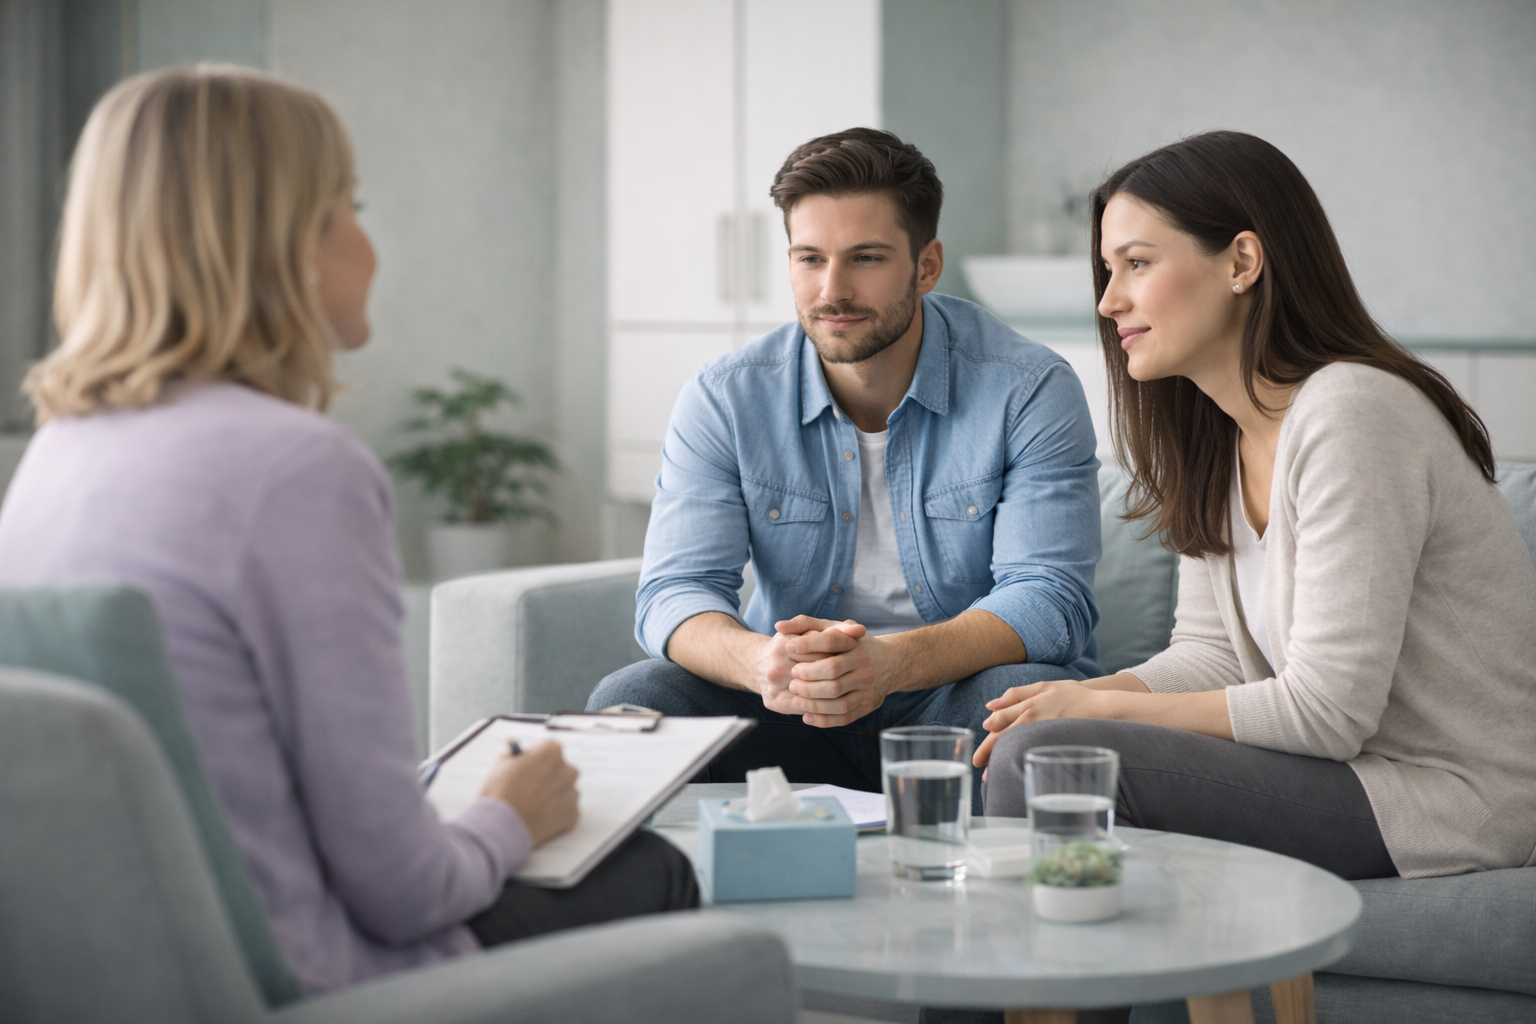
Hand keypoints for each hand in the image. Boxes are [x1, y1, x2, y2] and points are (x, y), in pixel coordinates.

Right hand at [479, 741, 579, 845]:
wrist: (500, 827)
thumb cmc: (499, 794)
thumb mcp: (500, 765)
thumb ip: (514, 757)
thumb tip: (519, 757)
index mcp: (551, 752)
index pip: (549, 750)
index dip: (536, 759)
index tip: (529, 768)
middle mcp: (567, 770)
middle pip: (560, 770)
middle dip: (548, 777)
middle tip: (530, 789)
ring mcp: (572, 794)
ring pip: (565, 791)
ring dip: (553, 796)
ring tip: (532, 806)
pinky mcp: (573, 815)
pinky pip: (566, 810)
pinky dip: (555, 814)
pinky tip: (538, 818)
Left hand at [773, 615, 897, 727]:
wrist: (890, 663)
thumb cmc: (851, 645)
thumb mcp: (835, 629)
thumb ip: (806, 625)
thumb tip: (779, 626)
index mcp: (855, 644)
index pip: (830, 641)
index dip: (807, 644)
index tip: (788, 647)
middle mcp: (864, 665)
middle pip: (832, 671)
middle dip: (808, 676)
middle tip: (793, 679)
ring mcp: (868, 688)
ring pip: (838, 699)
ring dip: (813, 701)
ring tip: (796, 698)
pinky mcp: (868, 705)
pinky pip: (844, 716)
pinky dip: (823, 719)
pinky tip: (807, 716)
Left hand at [972, 678, 1104, 766]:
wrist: (1103, 709)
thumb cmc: (1073, 695)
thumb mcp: (1044, 686)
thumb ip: (1016, 694)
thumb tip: (991, 705)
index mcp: (1029, 706)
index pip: (1000, 721)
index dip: (987, 733)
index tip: (978, 743)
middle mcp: (1033, 720)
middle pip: (1003, 737)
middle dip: (987, 752)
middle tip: (976, 764)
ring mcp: (1043, 734)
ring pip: (1015, 747)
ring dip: (1000, 761)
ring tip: (989, 775)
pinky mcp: (1053, 745)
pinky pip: (1030, 754)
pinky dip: (1019, 762)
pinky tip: (1014, 770)